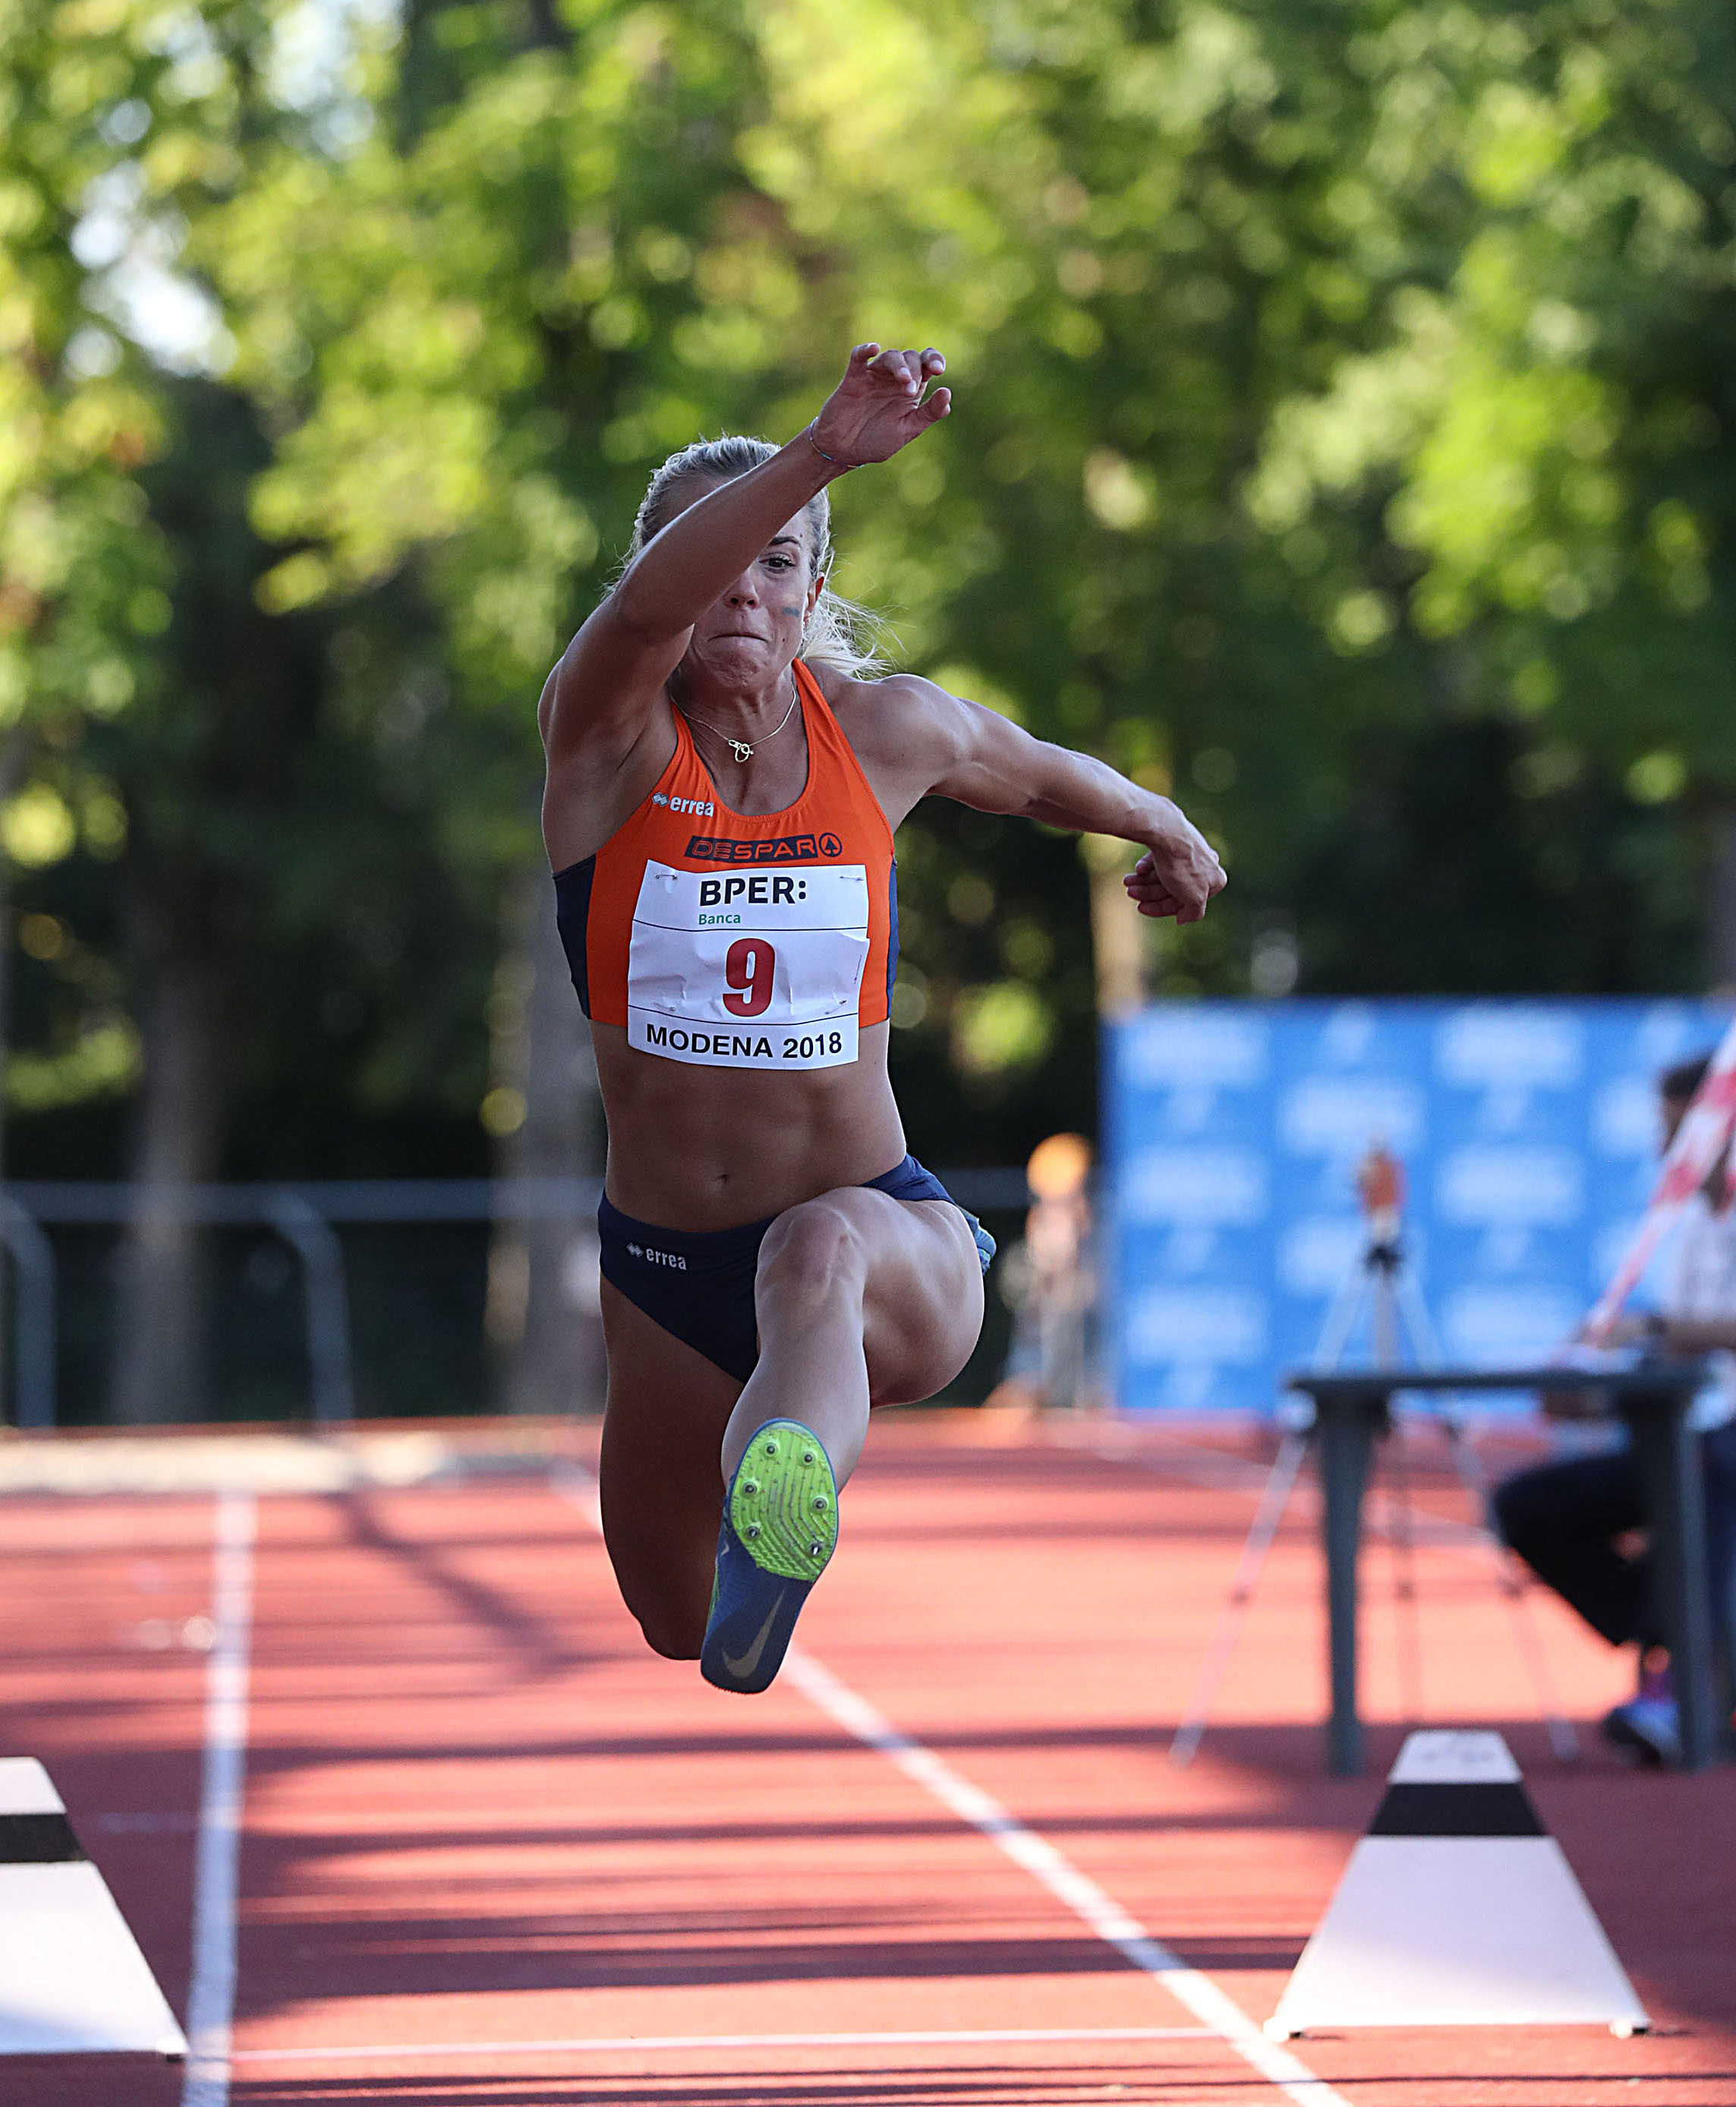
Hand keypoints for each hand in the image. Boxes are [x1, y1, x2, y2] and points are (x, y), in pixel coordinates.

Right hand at [809, 344, 950, 466]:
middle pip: (911, 357)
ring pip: (890, 356)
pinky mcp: (853, 379)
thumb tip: (947, 393)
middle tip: (910, 391)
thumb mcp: (908, 430)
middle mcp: (894, 378)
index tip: (938, 370)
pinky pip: (858, 358)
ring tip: (904, 381)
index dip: (934, 360)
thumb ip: (929, 413)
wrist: (845, 451)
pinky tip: (873, 348)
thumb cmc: (877, 440)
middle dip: (915, 370)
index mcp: (911, 388)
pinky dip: (864, 350)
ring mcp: (873, 376)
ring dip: (899, 365)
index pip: (927, 364)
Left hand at [1123, 804, 1225, 923]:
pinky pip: (1162, 859)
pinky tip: (1138, 868)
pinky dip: (1148, 865)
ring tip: (1127, 881)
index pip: (1187, 902)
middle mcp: (1207, 864)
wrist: (1167, 831)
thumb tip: (1184, 919)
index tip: (1143, 909)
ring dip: (1143, 881)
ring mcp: (1191, 851)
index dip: (1162, 908)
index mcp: (1216, 879)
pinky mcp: (1177, 841)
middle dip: (1149, 892)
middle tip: (1130, 893)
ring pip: (1166, 874)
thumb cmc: (1182, 865)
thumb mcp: (1193, 897)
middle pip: (1174, 888)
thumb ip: (1194, 912)